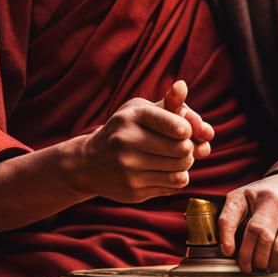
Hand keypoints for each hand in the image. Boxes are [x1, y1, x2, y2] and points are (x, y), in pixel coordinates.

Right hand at [70, 80, 212, 202]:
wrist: (89, 162)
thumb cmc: (124, 130)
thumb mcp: (139, 110)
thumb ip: (167, 101)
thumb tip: (183, 86)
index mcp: (131, 117)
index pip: (177, 127)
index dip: (188, 130)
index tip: (183, 131)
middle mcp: (127, 142)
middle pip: (182, 150)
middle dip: (188, 147)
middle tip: (181, 146)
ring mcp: (129, 169)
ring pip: (180, 170)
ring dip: (184, 164)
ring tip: (175, 158)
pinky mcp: (133, 190)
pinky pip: (173, 186)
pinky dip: (176, 178)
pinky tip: (164, 171)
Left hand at [218, 173, 277, 273]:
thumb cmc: (264, 195)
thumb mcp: (240, 198)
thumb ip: (227, 221)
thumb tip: (227, 250)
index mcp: (268, 197)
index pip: (256, 230)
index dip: (247, 253)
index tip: (243, 265)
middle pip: (276, 244)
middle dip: (263, 262)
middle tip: (257, 266)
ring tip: (271, 266)